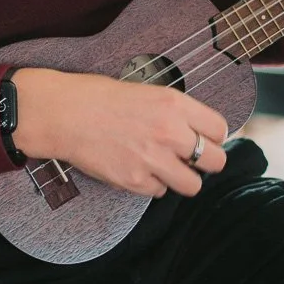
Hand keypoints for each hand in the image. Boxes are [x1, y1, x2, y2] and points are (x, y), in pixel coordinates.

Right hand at [10, 68, 228, 198]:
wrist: (63, 114)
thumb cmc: (99, 97)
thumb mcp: (147, 91)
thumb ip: (176, 111)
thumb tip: (197, 131)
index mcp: (174, 104)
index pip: (219, 130)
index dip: (214, 137)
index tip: (205, 139)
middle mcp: (169, 132)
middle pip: (216, 161)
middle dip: (206, 162)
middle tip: (190, 159)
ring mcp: (153, 159)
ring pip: (193, 185)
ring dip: (182, 178)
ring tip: (165, 167)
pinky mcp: (134, 181)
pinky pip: (160, 192)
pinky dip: (152, 184)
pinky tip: (138, 168)